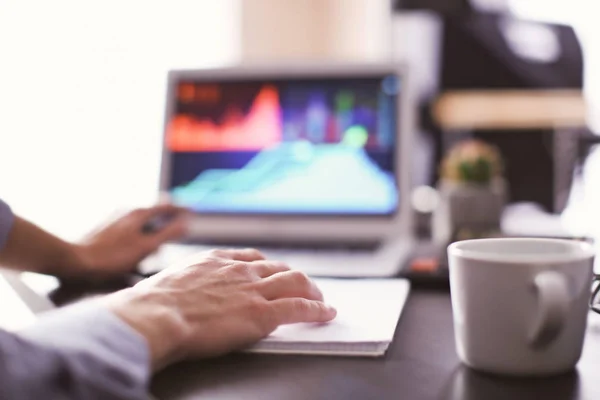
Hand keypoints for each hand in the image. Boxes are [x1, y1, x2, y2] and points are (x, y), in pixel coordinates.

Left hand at [75, 204, 188, 277]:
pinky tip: (135, 248)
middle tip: (176, 226)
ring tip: (156, 243)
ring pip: (140, 220)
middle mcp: (126, 211)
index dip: (181, 210)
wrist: (75, 261)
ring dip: (151, 228)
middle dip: (166, 219)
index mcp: (139, 213)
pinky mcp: (105, 228)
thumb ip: (167, 234)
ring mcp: (114, 218)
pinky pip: (129, 227)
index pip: (166, 206)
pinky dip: (139, 233)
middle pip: (153, 212)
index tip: (192, 212)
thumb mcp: (145, 247)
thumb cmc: (112, 256)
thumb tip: (187, 223)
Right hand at [106, 248, 336, 368]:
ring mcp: (253, 290)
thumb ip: (180, 287)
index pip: (250, 258)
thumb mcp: (165, 284)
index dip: (266, 266)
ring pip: (294, 281)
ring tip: (320, 299)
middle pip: (277, 267)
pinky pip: (299, 307)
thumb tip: (171, 299)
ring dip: (311, 290)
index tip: (272, 271)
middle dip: (292, 277)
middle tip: (302, 286)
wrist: (156, 315)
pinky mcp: (262, 313)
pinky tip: (326, 313)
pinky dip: (317, 309)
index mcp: (215, 260)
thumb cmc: (150, 305)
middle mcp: (238, 270)